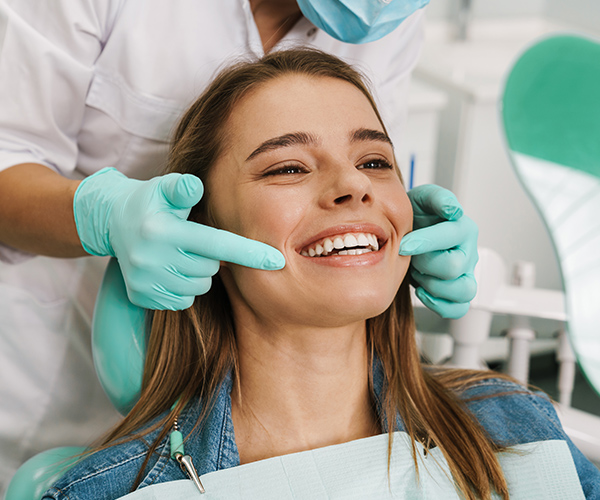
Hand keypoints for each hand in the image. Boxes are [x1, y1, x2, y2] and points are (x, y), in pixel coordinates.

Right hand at [73, 168, 284, 309]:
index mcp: (162, 231)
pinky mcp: (142, 297)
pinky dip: (184, 287)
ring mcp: (146, 282)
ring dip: (197, 272)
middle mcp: (151, 260)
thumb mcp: (163, 187)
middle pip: (209, 268)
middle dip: (210, 256)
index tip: (277, 261)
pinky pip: (182, 300)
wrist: (111, 223)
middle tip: (192, 239)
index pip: (216, 245)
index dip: (249, 253)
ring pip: (198, 287)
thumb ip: (182, 187)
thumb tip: (196, 186)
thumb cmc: (150, 202)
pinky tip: (170, 268)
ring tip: (179, 253)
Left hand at [399, 185, 477, 318]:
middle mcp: (468, 252)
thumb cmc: (417, 217)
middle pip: (453, 267)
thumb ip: (437, 198)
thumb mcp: (422, 198)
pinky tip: (423, 291)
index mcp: (463, 228)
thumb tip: (452, 209)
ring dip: (434, 286)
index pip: (451, 237)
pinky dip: (440, 304)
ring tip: (419, 274)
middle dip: (425, 263)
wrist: (409, 232)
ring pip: (463, 291)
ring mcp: (465, 274)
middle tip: (410, 257)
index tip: (403, 244)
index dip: (424, 242)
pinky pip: (459, 308)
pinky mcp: (458, 291)